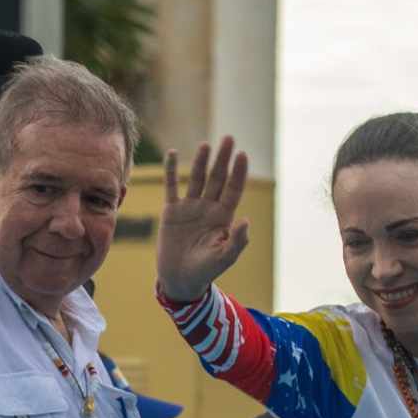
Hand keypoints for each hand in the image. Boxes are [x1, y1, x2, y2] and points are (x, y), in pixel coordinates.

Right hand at [156, 136, 250, 301]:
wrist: (180, 279)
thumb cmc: (206, 270)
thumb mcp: (224, 258)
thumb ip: (237, 241)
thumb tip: (246, 220)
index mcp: (223, 217)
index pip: (233, 189)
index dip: (238, 173)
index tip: (242, 155)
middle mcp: (208, 207)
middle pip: (217, 178)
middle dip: (223, 159)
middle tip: (229, 138)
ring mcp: (189, 207)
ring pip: (197, 179)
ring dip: (201, 162)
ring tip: (206, 145)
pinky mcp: (171, 211)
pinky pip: (172, 187)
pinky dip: (172, 171)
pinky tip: (173, 154)